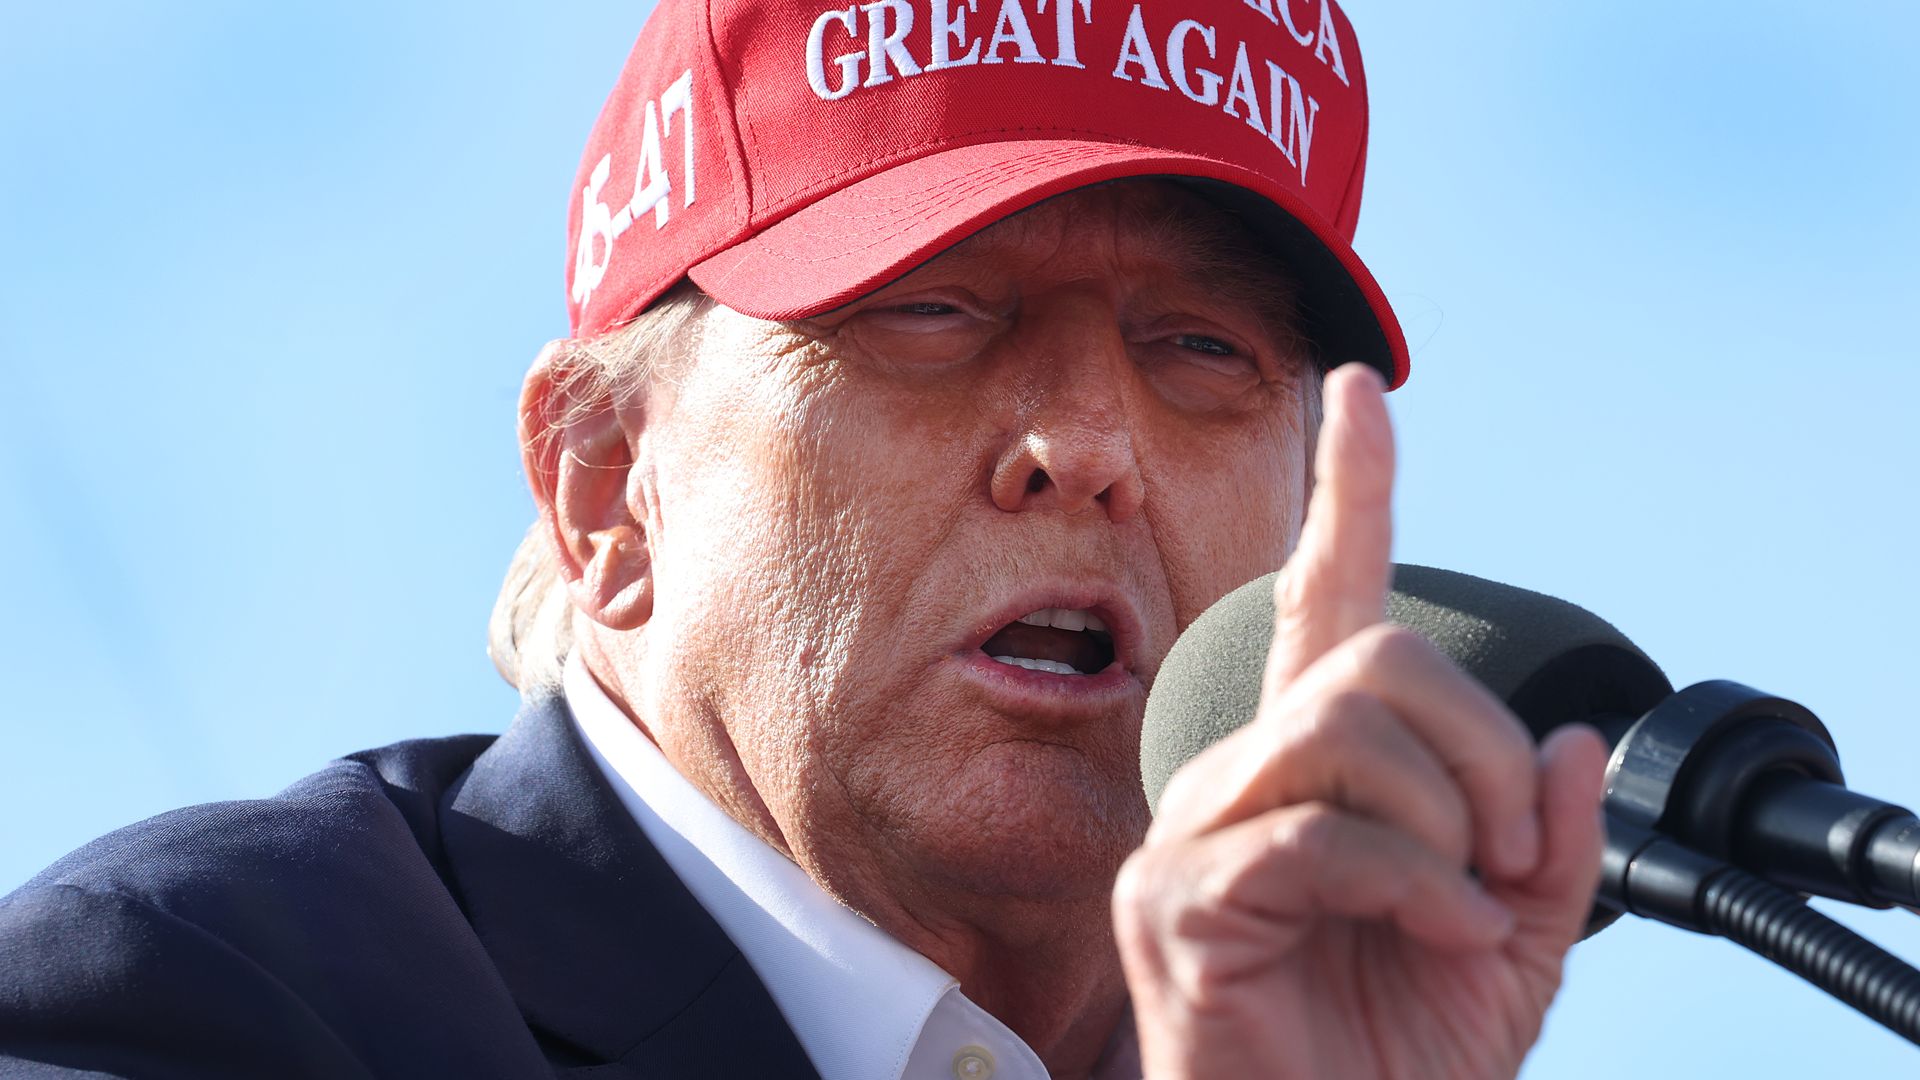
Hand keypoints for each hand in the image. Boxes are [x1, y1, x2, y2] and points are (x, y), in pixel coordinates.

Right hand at [1112, 364, 1608, 1079]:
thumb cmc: (1388, 1056)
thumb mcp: (1508, 942)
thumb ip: (1540, 843)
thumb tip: (1563, 741)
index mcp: (1309, 771)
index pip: (1320, 600)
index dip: (1348, 494)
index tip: (1360, 394)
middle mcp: (1238, 776)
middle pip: (1371, 656)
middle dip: (1475, 747)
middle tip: (1503, 851)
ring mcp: (1195, 833)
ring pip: (1343, 726)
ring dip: (1447, 817)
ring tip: (1465, 908)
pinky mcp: (1179, 898)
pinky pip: (1321, 833)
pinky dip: (1417, 886)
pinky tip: (1442, 937)